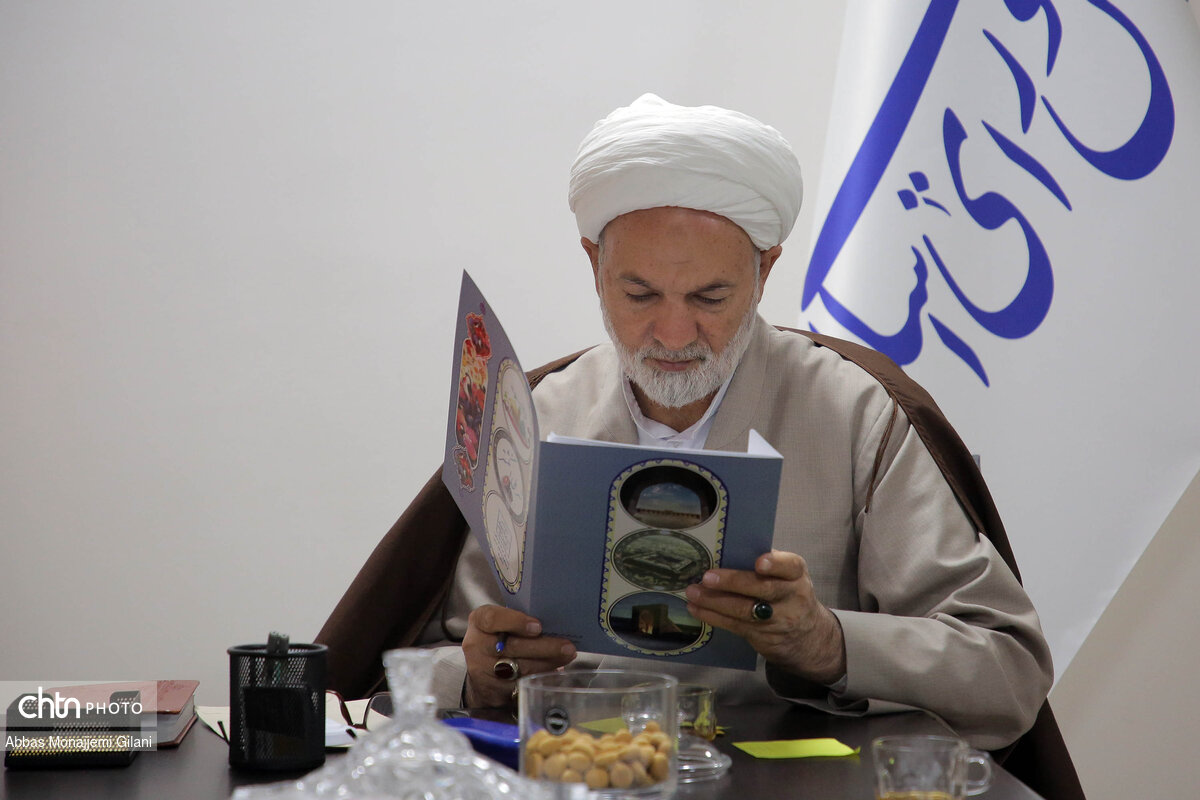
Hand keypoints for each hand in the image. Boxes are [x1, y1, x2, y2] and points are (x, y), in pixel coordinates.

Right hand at [462, 604, 577, 706]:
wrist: (478, 667)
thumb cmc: (498, 636)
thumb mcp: (501, 622)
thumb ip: (520, 619)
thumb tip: (554, 624)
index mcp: (479, 621)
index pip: (493, 619)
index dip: (516, 622)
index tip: (538, 626)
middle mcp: (476, 646)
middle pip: (512, 647)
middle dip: (544, 647)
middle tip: (567, 646)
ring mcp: (482, 671)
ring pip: (519, 669)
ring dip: (547, 664)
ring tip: (566, 657)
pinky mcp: (492, 692)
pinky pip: (520, 685)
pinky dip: (540, 677)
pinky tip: (554, 671)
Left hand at [684, 550, 845, 683]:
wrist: (808, 637)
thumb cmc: (788, 595)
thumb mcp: (787, 577)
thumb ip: (766, 564)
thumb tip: (724, 550)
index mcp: (796, 574)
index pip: (790, 566)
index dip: (775, 564)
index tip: (759, 562)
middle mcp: (791, 596)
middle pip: (763, 589)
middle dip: (733, 583)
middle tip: (707, 577)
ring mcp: (778, 620)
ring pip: (744, 610)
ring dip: (714, 602)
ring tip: (693, 592)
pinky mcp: (763, 637)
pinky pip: (735, 625)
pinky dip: (713, 616)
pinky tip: (696, 608)